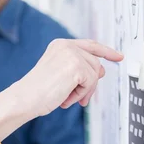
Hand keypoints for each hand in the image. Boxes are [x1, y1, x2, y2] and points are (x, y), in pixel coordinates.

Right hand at [0, 39, 122, 140]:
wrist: (25, 97)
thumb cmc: (39, 89)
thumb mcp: (62, 73)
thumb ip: (80, 67)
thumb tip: (102, 69)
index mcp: (60, 45)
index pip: (90, 45)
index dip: (106, 51)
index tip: (118, 57)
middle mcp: (66, 45)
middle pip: (96, 63)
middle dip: (90, 83)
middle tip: (79, 98)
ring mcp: (71, 54)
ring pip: (95, 74)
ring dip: (84, 90)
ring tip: (67, 97)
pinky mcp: (76, 66)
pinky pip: (91, 83)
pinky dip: (81, 94)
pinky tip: (66, 97)